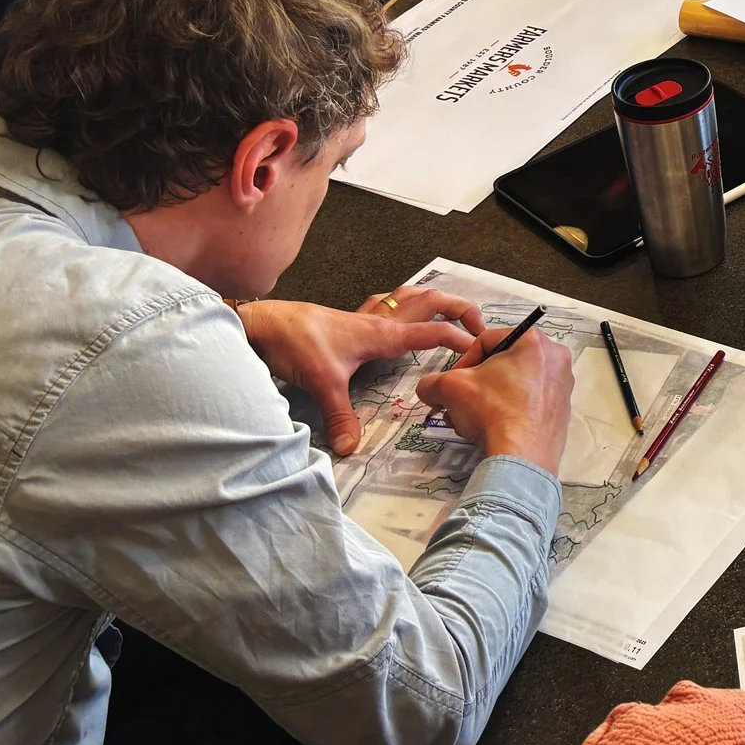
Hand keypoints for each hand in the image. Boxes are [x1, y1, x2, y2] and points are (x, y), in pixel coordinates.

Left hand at [237, 287, 483, 456]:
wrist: (264, 323)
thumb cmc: (297, 344)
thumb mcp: (322, 384)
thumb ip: (341, 417)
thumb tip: (350, 449)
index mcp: (384, 334)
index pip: (435, 332)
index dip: (462, 340)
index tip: (480, 353)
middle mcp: (381, 320)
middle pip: (432, 301)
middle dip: (462, 308)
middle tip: (479, 326)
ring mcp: (365, 316)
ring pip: (411, 295)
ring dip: (435, 298)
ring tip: (452, 312)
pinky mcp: (349, 318)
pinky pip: (385, 303)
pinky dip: (402, 303)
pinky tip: (400, 314)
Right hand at [415, 319, 575, 473]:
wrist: (521, 456)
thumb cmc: (491, 411)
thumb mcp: (450, 388)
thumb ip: (433, 382)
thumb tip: (429, 389)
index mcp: (534, 340)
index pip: (487, 340)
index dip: (463, 361)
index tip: (453, 382)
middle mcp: (555, 357)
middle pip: (502, 363)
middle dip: (475, 384)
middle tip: (460, 402)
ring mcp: (563, 385)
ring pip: (514, 384)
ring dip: (488, 399)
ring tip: (471, 420)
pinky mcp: (562, 410)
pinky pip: (529, 402)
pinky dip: (508, 410)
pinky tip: (491, 428)